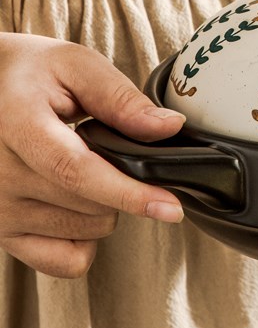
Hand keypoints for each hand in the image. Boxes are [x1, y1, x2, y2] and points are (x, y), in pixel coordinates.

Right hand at [0, 33, 185, 277]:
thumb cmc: (32, 74)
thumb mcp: (75, 66)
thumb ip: (120, 98)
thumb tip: (169, 128)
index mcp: (16, 125)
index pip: (76, 171)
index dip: (128, 193)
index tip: (171, 207)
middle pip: (91, 205)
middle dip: (124, 184)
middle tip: (110, 149)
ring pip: (86, 231)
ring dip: (105, 206)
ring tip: (85, 167)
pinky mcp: (0, 233)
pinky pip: (63, 261)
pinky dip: (84, 238)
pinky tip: (77, 204)